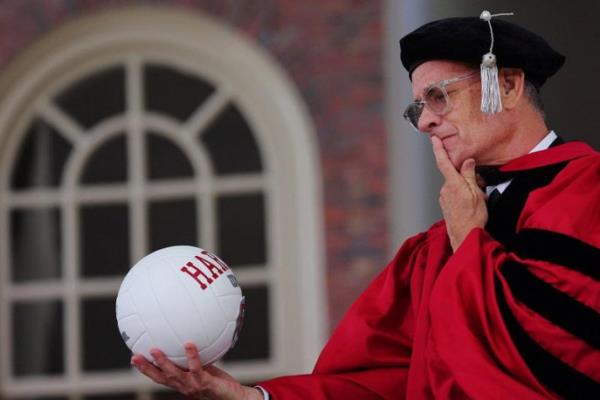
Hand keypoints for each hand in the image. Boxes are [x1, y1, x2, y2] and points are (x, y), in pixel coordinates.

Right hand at [131, 342, 262, 399]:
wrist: (233, 396)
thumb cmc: (218, 382)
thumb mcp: (203, 368)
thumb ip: (194, 358)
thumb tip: (188, 337)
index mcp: (181, 383)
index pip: (160, 377)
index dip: (146, 369)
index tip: (134, 357)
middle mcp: (184, 386)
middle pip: (161, 378)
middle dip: (147, 368)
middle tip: (134, 357)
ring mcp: (193, 386)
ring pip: (175, 375)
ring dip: (164, 363)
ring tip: (155, 350)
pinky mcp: (205, 383)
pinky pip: (196, 368)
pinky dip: (192, 356)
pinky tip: (189, 344)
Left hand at [431, 136, 487, 250]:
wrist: (464, 237)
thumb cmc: (473, 218)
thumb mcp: (477, 194)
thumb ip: (470, 176)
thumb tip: (467, 161)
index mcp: (453, 184)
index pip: (444, 162)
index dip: (439, 149)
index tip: (434, 139)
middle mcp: (445, 189)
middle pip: (454, 174)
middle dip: (466, 176)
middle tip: (480, 185)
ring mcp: (444, 197)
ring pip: (455, 184)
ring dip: (466, 187)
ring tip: (478, 198)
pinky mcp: (445, 204)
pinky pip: (454, 193)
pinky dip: (463, 194)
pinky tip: (471, 204)